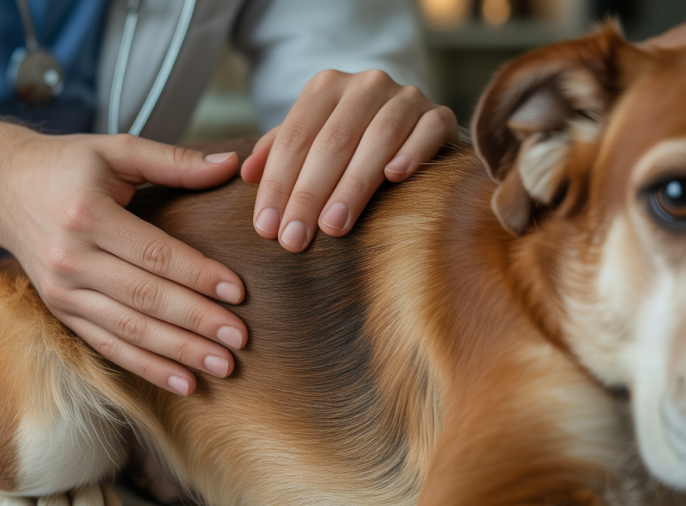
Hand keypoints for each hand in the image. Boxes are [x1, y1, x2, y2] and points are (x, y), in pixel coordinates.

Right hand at [0, 134, 248, 395]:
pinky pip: (109, 347)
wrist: (0, 191)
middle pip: (145, 298)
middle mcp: (71, 258)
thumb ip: (175, 161)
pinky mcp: (61, 313)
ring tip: (222, 366)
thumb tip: (233, 164)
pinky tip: (184, 382)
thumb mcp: (117, 150)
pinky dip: (148, 368)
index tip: (238, 292)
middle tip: (239, 338)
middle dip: (196, 321)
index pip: (154, 253)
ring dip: (178, 353)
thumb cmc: (66, 167)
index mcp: (87, 215)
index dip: (198, 275)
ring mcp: (63, 292)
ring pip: (129, 330)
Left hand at [241, 70, 457, 251]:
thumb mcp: (310, 139)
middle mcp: (365, 85)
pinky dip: (412, 151)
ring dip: (353, 185)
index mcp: (326, 88)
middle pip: (332, 141)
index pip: (295, 137)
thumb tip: (246, 175)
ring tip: (334, 227)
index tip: (266, 228)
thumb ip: (279, 152)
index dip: (278, 184)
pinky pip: (428, 129)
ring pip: (378, 138)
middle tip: (294, 239)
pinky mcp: (440, 114)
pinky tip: (395, 178)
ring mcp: (406, 97)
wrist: (411, 124)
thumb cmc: (350, 142)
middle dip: (309, 194)